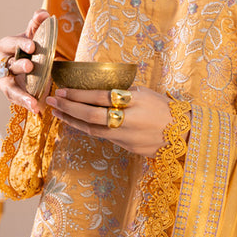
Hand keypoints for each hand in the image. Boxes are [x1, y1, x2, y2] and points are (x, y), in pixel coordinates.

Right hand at [0, 9, 50, 113]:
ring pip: (7, 85)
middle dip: (18, 64)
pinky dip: (25, 102)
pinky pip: (15, 98)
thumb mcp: (38, 36)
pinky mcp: (10, 92)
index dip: (17, 43)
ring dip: (19, 92)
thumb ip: (38, 25)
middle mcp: (2, 63)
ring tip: (32, 99)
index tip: (32, 46)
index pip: (7, 43)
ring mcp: (4, 79)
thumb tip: (43, 13)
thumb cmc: (36, 49)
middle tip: (30, 65)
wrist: (40, 68)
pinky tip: (36, 108)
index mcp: (7, 47)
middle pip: (5, 63)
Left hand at [45, 86, 174, 156]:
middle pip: (92, 115)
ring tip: (57, 112)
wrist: (183, 133)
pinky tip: (75, 123)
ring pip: (92, 129)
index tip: (63, 90)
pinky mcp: (126, 147)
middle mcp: (129, 120)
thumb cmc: (165, 109)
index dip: (79, 94)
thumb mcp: (146, 94)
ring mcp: (126, 136)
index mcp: (135, 102)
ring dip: (72, 120)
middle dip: (69, 107)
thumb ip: (124, 92)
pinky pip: (102, 136)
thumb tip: (100, 90)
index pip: (101, 97)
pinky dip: (86, 128)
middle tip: (52, 100)